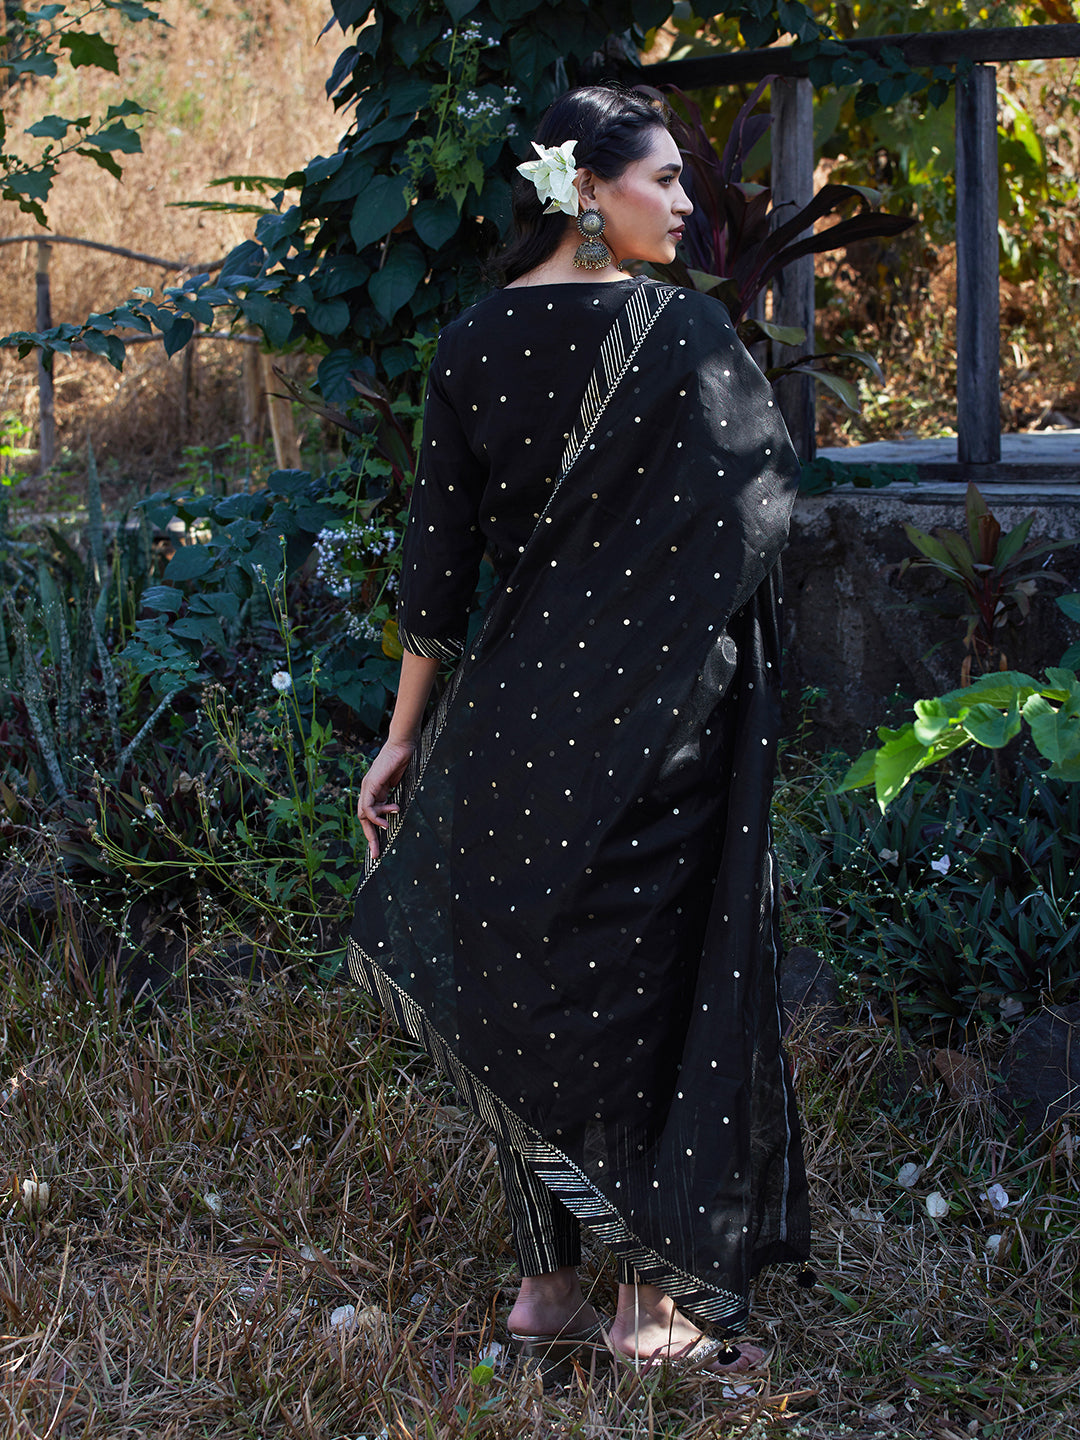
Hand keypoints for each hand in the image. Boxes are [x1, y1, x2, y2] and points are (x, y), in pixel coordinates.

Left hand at [357, 736, 415, 858]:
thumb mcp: (402, 785)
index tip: (380, 849)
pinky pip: (368, 807)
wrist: (404, 745)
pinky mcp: (371, 785)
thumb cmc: (406, 761)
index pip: (370, 816)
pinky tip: (386, 821)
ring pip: (364, 814)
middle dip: (371, 838)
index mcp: (376, 791)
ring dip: (373, 827)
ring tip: (386, 830)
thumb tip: (401, 813)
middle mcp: (369, 790)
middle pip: (364, 819)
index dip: (375, 832)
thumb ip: (398, 798)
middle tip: (376, 854)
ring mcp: (368, 787)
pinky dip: (376, 816)